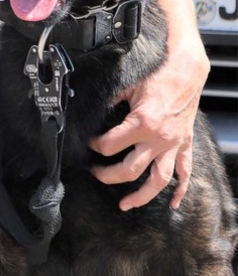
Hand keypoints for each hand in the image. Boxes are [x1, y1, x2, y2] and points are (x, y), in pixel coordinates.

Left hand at [89, 0, 207, 210]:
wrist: (187, 71)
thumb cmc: (157, 76)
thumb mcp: (128, 87)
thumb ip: (110, 102)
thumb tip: (91, 111)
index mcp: (141, 123)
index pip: (109, 145)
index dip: (94, 146)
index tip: (89, 144)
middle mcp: (158, 139)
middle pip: (129, 169)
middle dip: (107, 175)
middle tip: (95, 174)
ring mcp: (173, 145)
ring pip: (157, 180)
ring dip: (141, 196)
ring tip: (125, 204)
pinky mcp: (184, 145)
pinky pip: (184, 173)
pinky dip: (180, 191)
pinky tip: (173, 204)